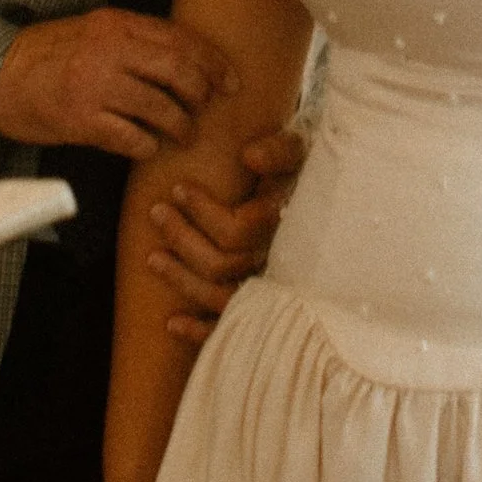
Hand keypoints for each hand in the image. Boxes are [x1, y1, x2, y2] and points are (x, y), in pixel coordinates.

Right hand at [0, 8, 235, 160]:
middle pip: (177, 70)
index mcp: (114, 24)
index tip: (229, 80)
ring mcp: (94, 86)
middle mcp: (108, 50)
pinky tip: (150, 147)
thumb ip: (133, 38)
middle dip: (202, 92)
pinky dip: (148, 146)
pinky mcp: (80, 120)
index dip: (212, 61)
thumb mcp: (91, 29)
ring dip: (181, 125)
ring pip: (160, 107)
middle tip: (209, 106)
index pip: (179, 39)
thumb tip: (184, 57)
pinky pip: (131, 137)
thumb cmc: (47, 54)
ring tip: (185, 133)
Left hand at [145, 124, 308, 342]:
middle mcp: (279, 262)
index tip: (177, 189)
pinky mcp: (264, 309)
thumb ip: (278, 151)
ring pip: (222, 298)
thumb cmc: (304, 172)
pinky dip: (201, 331)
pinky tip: (172, 324)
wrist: (328, 200)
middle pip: (221, 265)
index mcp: (286, 225)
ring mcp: (272, 289)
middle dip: (182, 238)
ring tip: (152, 258)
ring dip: (181, 280)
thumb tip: (249, 157)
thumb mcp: (299, 151)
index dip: (201, 211)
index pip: (235, 231)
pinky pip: (232, 328)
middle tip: (157, 212)